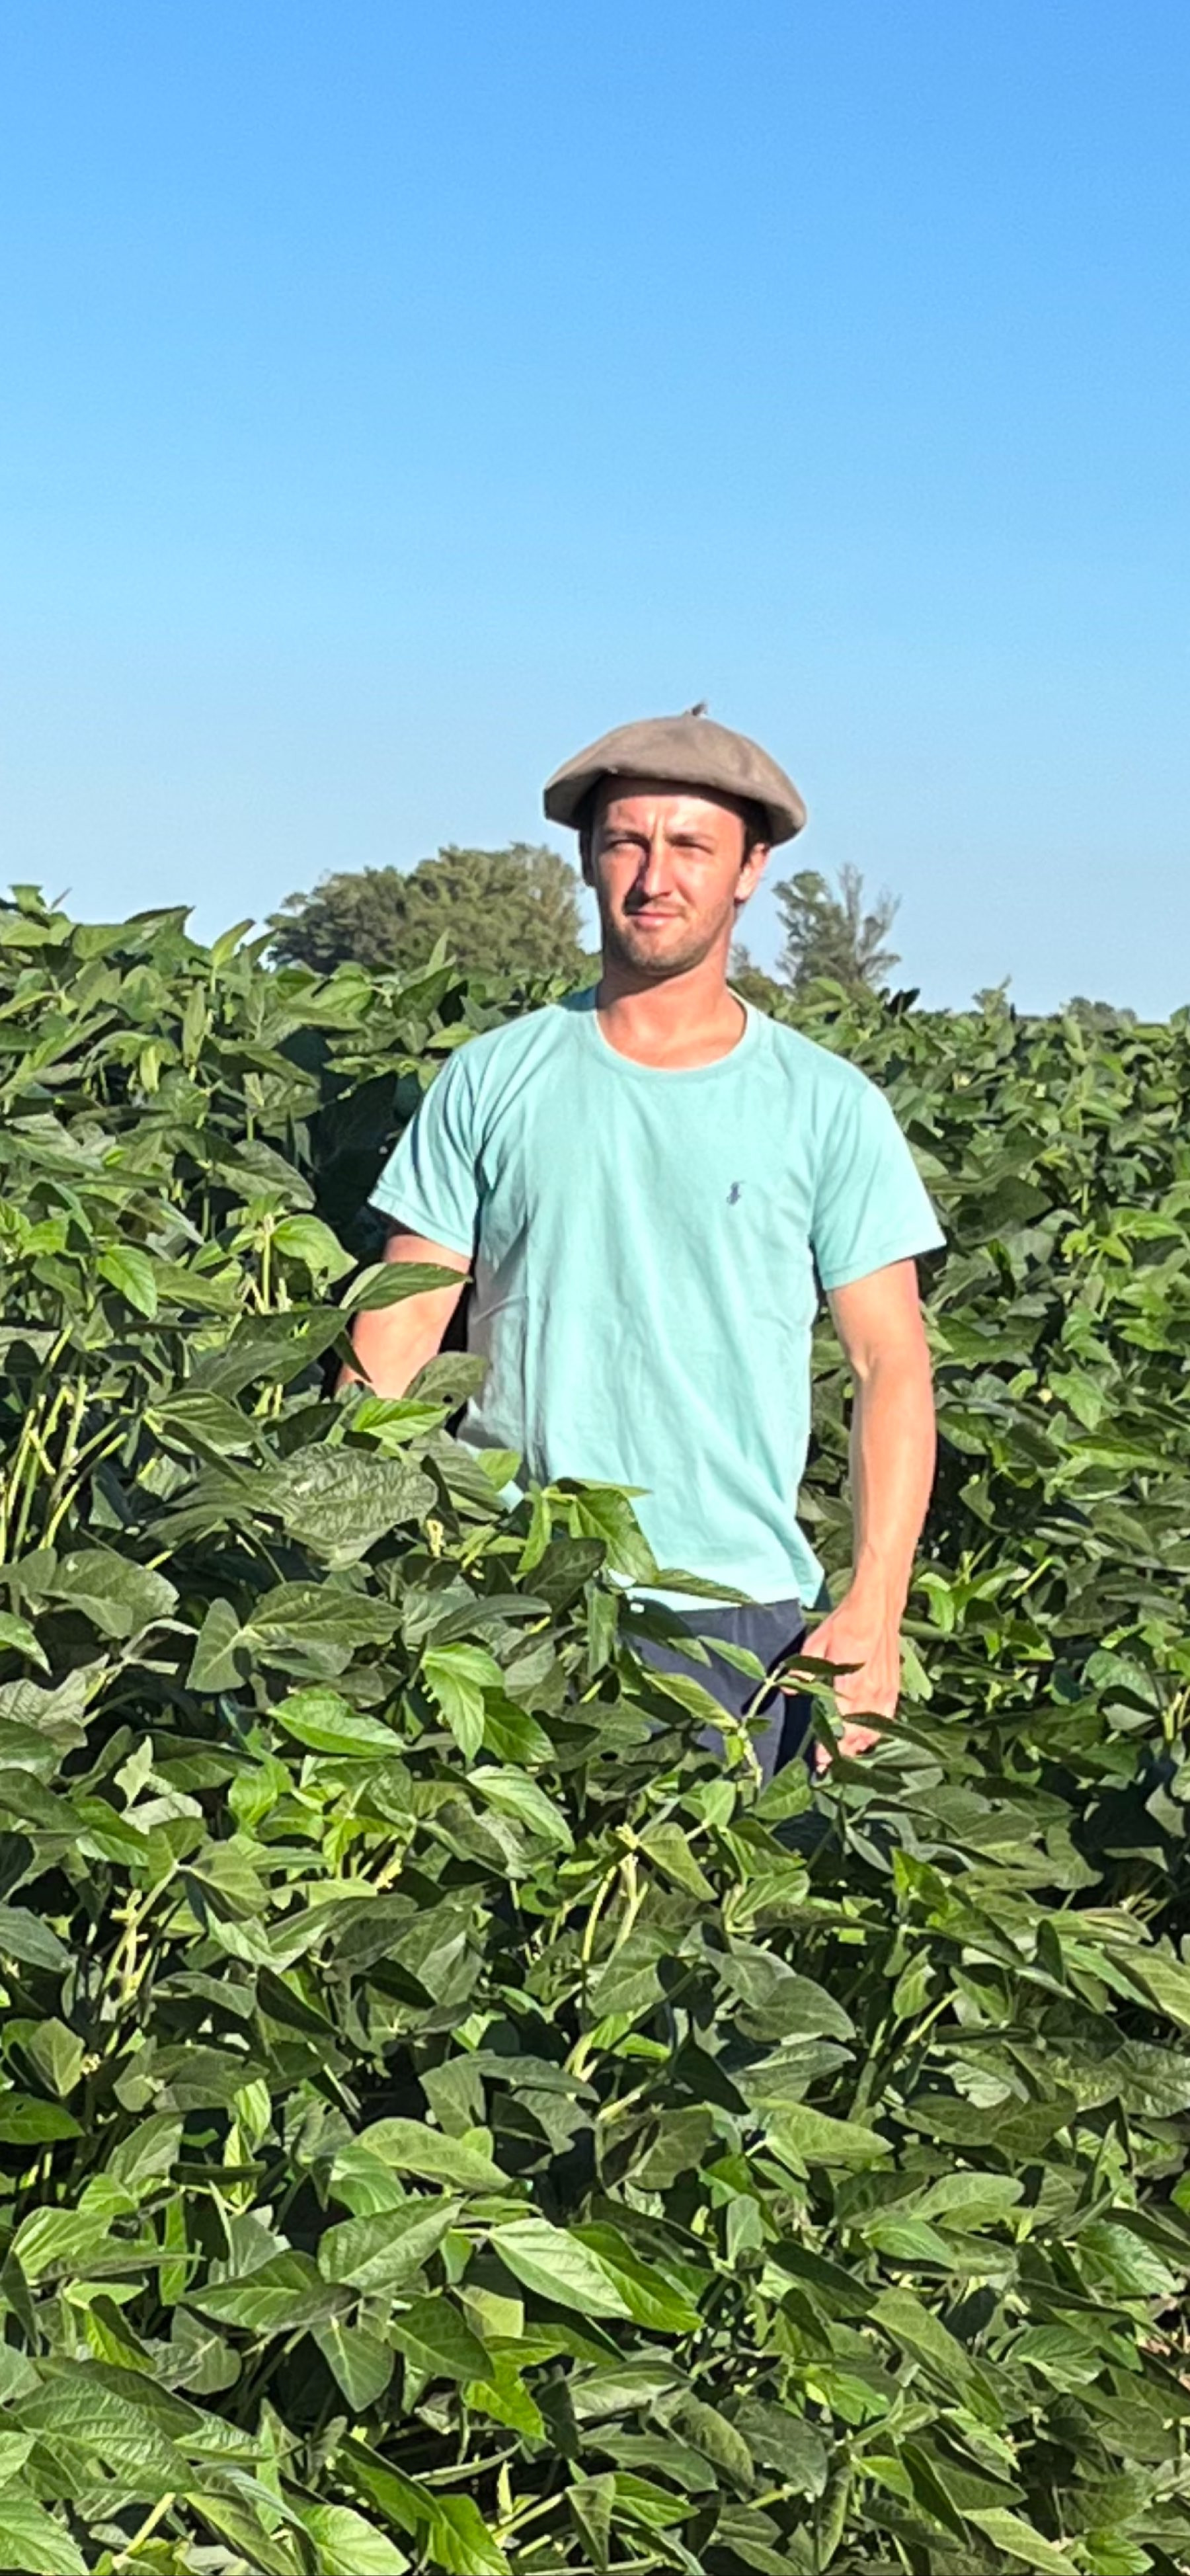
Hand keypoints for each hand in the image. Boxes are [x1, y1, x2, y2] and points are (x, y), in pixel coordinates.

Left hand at [804, 1588, 900, 1772]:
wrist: (876, 1607)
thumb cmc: (844, 1623)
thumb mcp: (816, 1642)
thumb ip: (802, 1670)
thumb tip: (787, 1689)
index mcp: (850, 1684)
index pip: (840, 1725)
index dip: (831, 1746)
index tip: (821, 1761)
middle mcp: (871, 1692)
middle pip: (858, 1734)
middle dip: (844, 1751)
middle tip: (829, 1761)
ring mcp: (886, 1692)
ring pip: (874, 1729)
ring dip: (860, 1744)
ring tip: (846, 1752)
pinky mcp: (894, 1687)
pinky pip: (886, 1718)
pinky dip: (876, 1731)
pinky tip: (866, 1736)